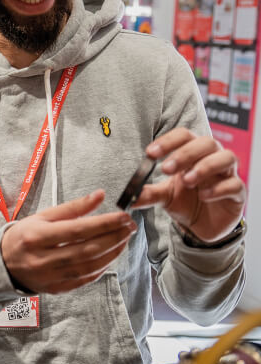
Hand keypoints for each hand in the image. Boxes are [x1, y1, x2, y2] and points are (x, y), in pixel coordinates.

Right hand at [1, 190, 135, 293]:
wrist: (2, 264)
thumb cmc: (23, 235)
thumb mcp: (42, 216)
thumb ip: (72, 208)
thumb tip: (100, 195)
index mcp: (36, 236)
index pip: (77, 230)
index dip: (103, 223)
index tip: (123, 216)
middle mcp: (43, 258)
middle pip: (86, 249)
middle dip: (113, 237)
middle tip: (129, 226)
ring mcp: (50, 277)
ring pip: (89, 266)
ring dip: (112, 252)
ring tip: (124, 238)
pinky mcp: (57, 289)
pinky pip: (85, 279)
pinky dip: (102, 266)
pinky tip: (111, 254)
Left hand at [131, 127, 245, 242]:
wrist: (202, 227)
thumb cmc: (184, 202)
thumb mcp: (163, 197)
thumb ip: (147, 193)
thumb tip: (126, 196)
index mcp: (192, 153)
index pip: (183, 136)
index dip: (168, 141)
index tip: (150, 153)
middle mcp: (212, 158)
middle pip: (205, 142)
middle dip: (185, 153)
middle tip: (166, 169)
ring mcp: (227, 174)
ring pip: (226, 157)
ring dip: (205, 166)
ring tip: (187, 181)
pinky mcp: (238, 193)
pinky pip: (234, 184)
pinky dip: (218, 188)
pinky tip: (204, 195)